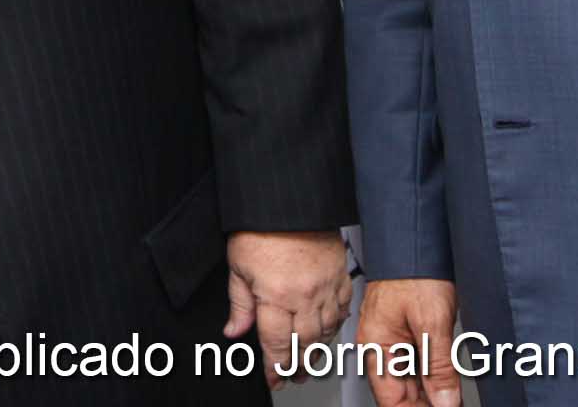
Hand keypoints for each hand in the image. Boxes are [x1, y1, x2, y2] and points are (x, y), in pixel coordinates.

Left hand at [225, 230, 350, 390]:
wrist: (289, 200)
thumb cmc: (261, 227)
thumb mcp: (237, 267)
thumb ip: (239, 304)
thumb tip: (234, 330)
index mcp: (276, 296)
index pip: (276, 345)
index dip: (274, 367)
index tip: (273, 378)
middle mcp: (304, 295)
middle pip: (305, 345)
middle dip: (297, 366)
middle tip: (292, 375)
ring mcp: (326, 286)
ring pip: (327, 332)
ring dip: (317, 351)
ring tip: (308, 361)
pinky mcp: (340, 275)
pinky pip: (343, 310)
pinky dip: (335, 325)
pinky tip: (327, 330)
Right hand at [358, 278, 460, 406]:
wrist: (417, 240)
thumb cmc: (415, 271)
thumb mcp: (433, 322)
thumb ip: (438, 367)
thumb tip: (444, 402)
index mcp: (377, 346)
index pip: (391, 400)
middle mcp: (381, 345)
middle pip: (402, 392)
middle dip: (428, 403)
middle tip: (450, 404)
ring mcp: (393, 338)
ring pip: (412, 380)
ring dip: (433, 392)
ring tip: (453, 398)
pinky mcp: (407, 330)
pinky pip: (418, 364)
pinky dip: (434, 377)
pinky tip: (450, 384)